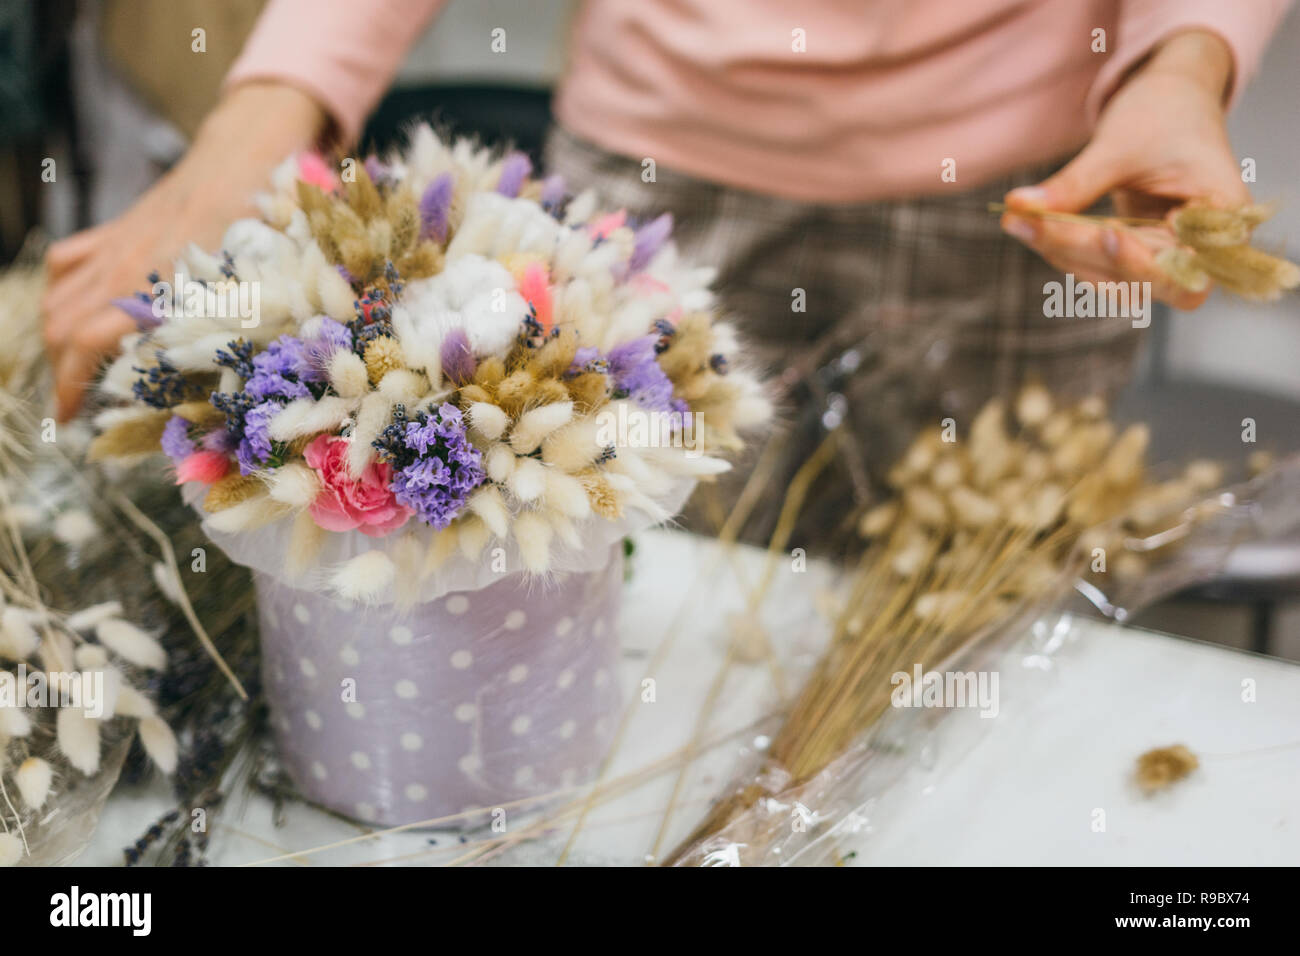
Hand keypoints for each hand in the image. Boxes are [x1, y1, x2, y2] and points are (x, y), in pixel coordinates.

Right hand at [42, 83, 327, 420]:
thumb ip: (226, 332)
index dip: (74, 387)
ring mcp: (116, 245)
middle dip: (60, 372)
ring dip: (58, 340)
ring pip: (59, 298)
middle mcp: (123, 266)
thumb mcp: (253, 289)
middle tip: (72, 409)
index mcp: (154, 286)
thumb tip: (213, 385)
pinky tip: (74, 313)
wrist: (248, 155)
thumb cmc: (264, 222)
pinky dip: (61, 292)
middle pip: (63, 327)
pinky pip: (69, 263)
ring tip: (72, 375)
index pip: (88, 344)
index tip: (71, 419)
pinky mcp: (118, 228)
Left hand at [1000, 30, 1249, 309]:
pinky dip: (1066, 251)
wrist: (1169, 99)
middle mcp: (1203, 252)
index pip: (1184, 271)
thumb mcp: (1119, 145)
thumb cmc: (1163, 113)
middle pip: (1142, 281)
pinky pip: (1100, 269)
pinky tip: (1034, 226)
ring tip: (1020, 220)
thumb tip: (1020, 206)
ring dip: (1064, 255)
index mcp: (1224, 220)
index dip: (1143, 263)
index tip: (1106, 232)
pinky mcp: (1139, 257)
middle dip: (1083, 253)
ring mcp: (1170, 258)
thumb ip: (1076, 183)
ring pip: (1113, 283)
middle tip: (1026, 223)